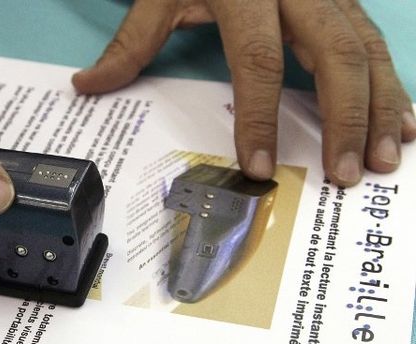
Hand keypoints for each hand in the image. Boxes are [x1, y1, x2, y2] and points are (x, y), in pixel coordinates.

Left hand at [72, 0, 415, 186]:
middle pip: (334, 55)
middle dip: (344, 118)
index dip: (261, 116)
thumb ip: (131, 41)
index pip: (257, 60)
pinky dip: (392, 85)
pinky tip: (404, 123)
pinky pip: (377, 41)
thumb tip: (86, 85)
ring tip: (383, 160)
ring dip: (380, 108)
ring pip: (367, 49)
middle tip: (344, 174)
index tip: (258, 167)